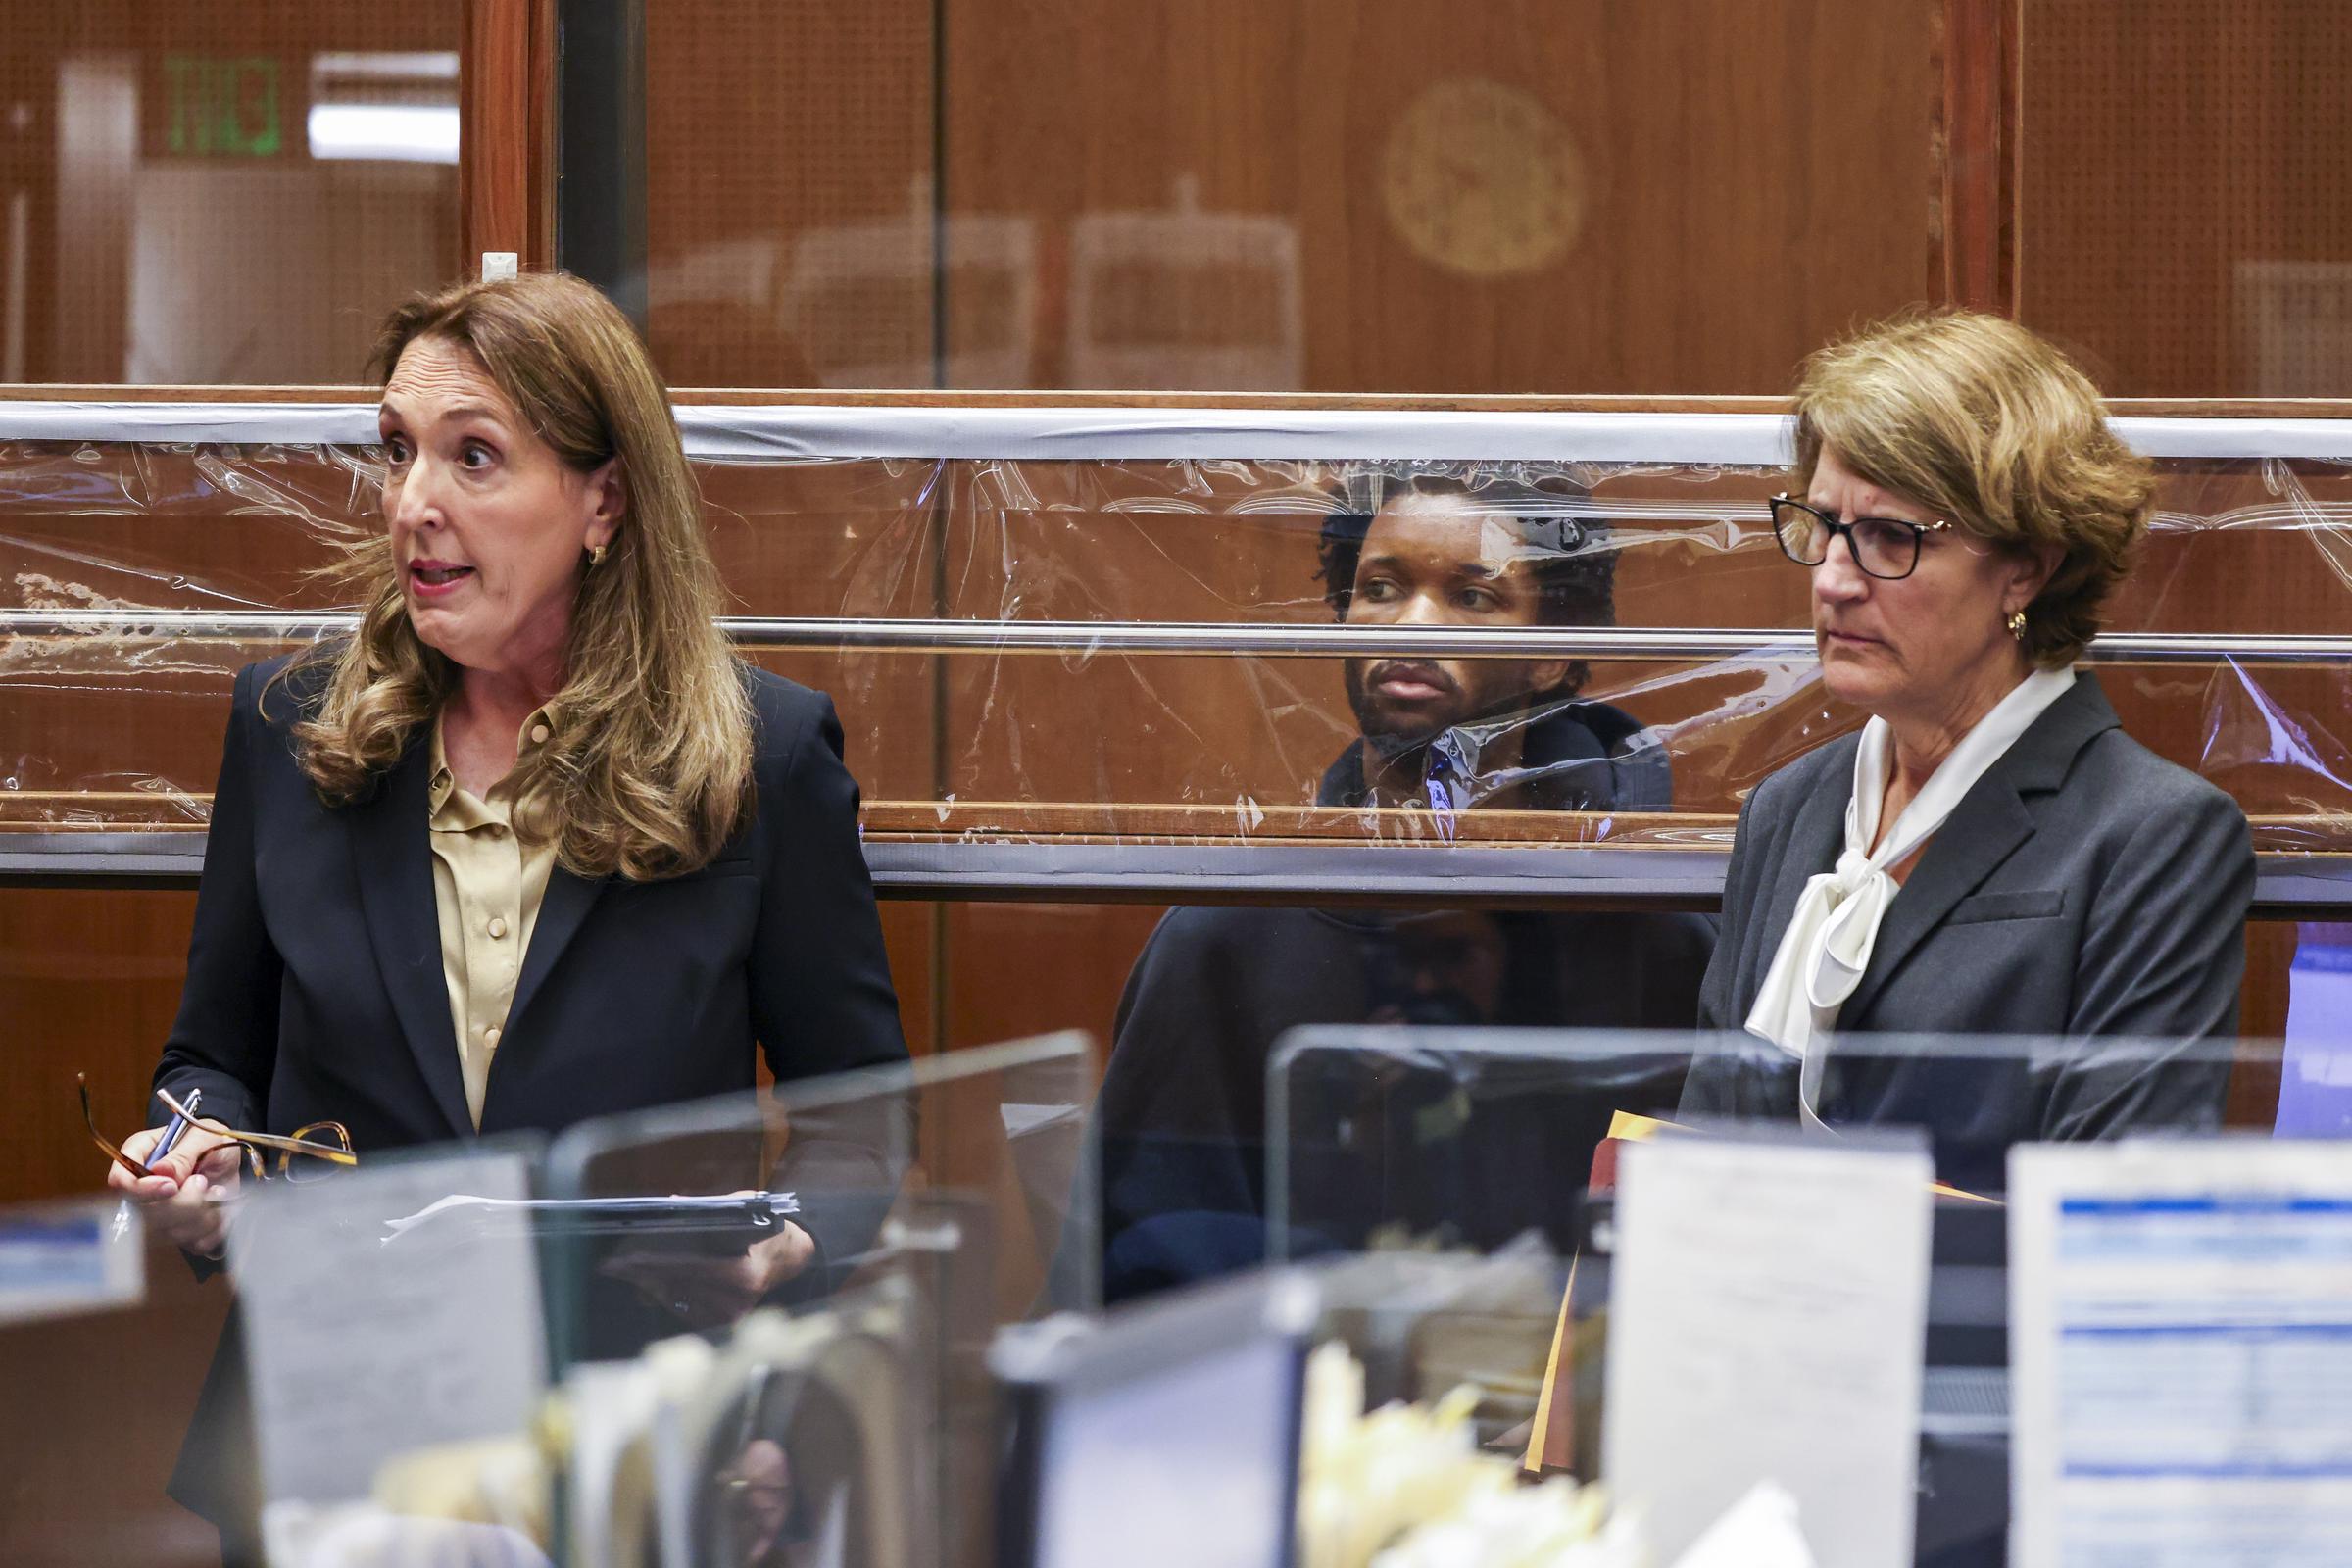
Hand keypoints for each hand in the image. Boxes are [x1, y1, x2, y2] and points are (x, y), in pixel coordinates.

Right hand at [103, 1122, 244, 1258]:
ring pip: (169, 1232)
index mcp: (138, 1155)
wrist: (231, 1156)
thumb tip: (161, 1171)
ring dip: (202, 1216)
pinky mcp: (180, 1228)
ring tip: (217, 1191)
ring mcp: (160, 1212)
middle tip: (203, 1182)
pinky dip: (213, 1228)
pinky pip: (193, 1242)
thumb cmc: (211, 1138)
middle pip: (144, 1214)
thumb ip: (182, 1155)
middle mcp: (142, 1187)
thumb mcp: (202, 1137)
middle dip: (182, 1204)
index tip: (172, 1186)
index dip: (143, 1190)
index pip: (120, 1181)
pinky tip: (221, 1209)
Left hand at [601, 1220, 816, 1328]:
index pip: (691, 1267)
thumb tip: (671, 1205)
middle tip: (614, 1265)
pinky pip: (686, 1310)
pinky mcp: (723, 1323)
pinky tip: (649, 1285)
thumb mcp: (743, 1208)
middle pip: (678, 1286)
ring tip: (625, 1272)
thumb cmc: (765, 1229)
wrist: (789, 1257)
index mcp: (744, 1273)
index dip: (656, 1261)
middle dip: (644, 1273)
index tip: (626, 1258)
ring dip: (650, 1286)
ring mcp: (730, 1315)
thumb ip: (710, 1209)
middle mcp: (737, 1300)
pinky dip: (667, 1296)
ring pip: (678, 1300)